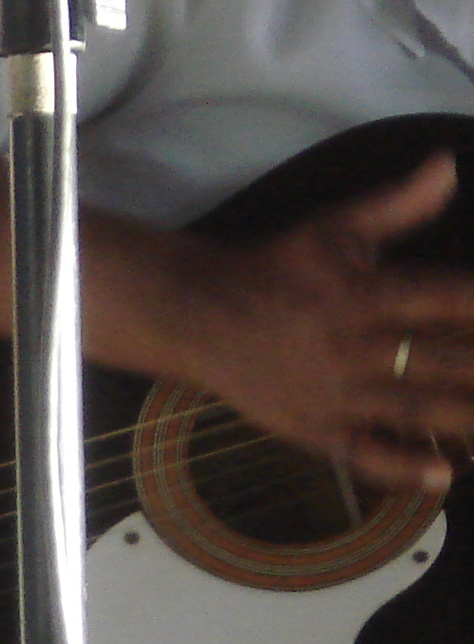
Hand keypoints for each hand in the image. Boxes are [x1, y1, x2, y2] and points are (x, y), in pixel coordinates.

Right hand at [153, 152, 473, 492]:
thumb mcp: (335, 228)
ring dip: (467, 421)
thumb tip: (448, 164)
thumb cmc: (275, 268)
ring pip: (415, 411)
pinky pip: (363, 454)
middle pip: (445, 363)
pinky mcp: (312, 429)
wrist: (197, 316)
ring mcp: (334, 395)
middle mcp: (354, 349)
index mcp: (365, 295)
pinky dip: (402, 468)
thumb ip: (398, 204)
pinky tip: (443, 478)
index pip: (449, 301)